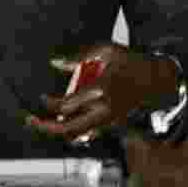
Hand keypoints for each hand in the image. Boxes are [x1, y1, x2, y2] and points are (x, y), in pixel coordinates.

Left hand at [26, 44, 181, 144]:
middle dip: (46, 127)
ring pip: (78, 135)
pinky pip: (89, 133)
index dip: (49, 103)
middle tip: (31, 121)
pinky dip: (74, 131)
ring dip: (59, 130)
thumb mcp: (105, 51)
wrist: (156, 78)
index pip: (66, 105)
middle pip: (68, 128)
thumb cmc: (130, 61)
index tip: (41, 98)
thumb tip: (54, 63)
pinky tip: (64, 124)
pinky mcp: (112, 124)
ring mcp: (109, 119)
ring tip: (43, 124)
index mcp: (99, 89)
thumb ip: (78, 58)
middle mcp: (103, 109)